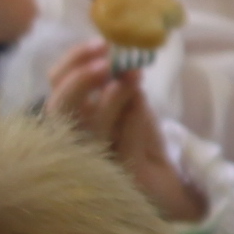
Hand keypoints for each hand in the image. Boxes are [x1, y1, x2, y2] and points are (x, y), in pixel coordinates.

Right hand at [44, 42, 200, 221]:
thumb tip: (120, 62)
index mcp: (77, 118)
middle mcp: (77, 141)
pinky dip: (131, 117)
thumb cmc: (147, 147)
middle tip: (108, 61)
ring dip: (109, 97)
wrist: (176, 190)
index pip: (58, 85)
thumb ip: (124, 87)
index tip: (102, 43)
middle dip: (80, 79)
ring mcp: (94, 163)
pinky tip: (142, 101)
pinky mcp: (120, 179)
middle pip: (57, 108)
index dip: (74, 61)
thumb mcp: (135, 108)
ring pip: (85, 128)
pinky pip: (120, 145)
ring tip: (132, 76)